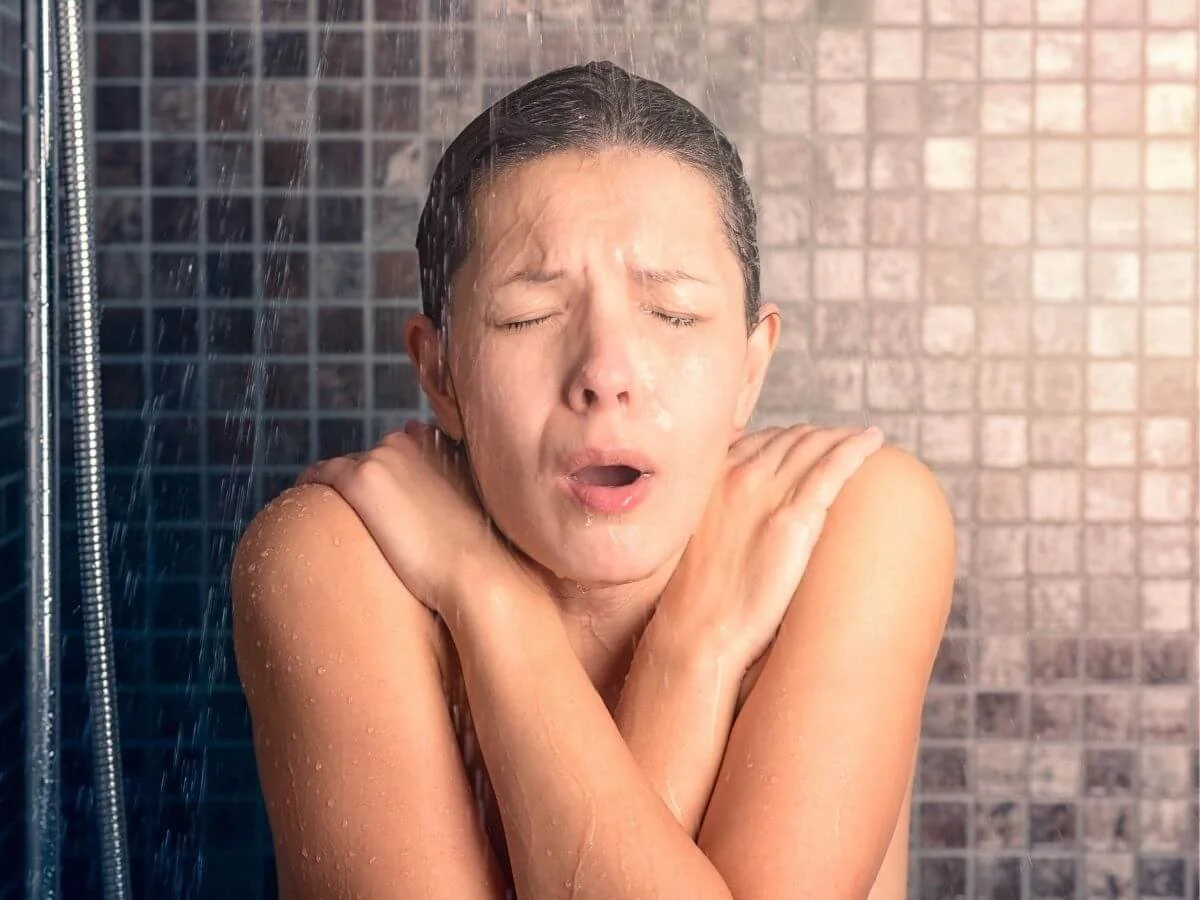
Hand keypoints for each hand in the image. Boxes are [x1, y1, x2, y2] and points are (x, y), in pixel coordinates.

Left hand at [294, 421, 524, 614]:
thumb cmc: (477, 549)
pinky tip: (302, 505)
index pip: (392, 452)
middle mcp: (406, 442)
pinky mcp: (360, 482)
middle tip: (349, 515)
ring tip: (322, 512)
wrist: (475, 571)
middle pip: (365, 459)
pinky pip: (320, 476)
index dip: (382, 478)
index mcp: (432, 444)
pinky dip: (309, 486)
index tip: (374, 501)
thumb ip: (451, 483)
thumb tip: (434, 471)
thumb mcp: (471, 506)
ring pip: (341, 466)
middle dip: (357, 482)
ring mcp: (381, 459)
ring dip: (332, 485)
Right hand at [653, 425, 885, 673]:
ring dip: (842, 436)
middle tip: (842, 441)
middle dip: (819, 435)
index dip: (789, 437)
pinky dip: (856, 449)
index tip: (808, 443)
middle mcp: (739, 475)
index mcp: (712, 477)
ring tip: (863, 440)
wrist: (698, 629)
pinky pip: (832, 469)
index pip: (761, 439)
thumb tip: (729, 509)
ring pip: (814, 446)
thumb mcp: (691, 536)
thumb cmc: (695, 595)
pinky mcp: (794, 520)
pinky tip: (873, 442)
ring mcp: (767, 495)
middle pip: (791, 438)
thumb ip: (712, 509)